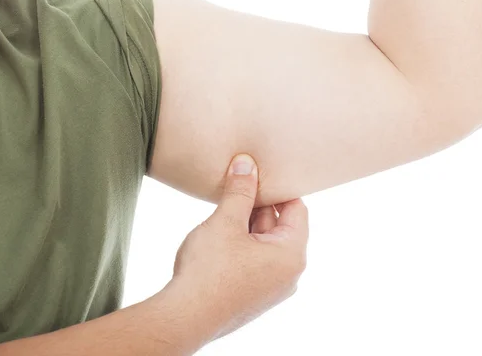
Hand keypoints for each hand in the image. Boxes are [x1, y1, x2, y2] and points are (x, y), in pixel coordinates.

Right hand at [170, 154, 308, 340]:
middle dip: (258, 205)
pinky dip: (242, 244)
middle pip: (280, 226)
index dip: (277, 188)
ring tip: (224, 208)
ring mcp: (271, 288)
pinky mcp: (253, 296)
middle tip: (237, 184)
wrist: (185, 317)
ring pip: (264, 244)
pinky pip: (254, 261)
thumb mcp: (226, 221)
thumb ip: (240, 191)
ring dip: (247, 224)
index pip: (296, 209)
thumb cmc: (209, 271)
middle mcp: (289, 274)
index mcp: (292, 255)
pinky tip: (220, 235)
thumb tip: (246, 164)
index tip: (258, 173)